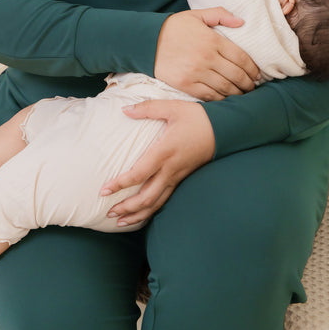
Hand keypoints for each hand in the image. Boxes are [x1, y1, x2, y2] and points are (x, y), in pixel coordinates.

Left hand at [100, 98, 214, 226]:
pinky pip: (166, 199)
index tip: (104, 190)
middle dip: (127, 208)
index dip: (120, 184)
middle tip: (109, 212)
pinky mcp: (182, 179)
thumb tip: (125, 110)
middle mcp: (170, 169)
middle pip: (146, 197)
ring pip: (156, 203)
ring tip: (122, 222)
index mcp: (164, 152)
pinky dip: (152, 210)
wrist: (224, 129)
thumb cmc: (196, 117)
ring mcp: (177, 176)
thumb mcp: (172, 107)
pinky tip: (142, 214)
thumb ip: (147, 108)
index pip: (138, 174)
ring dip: (138, 214)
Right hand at [154, 8, 259, 99]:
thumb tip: (242, 22)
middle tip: (253, 87)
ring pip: (225, 88)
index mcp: (212, 40)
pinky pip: (209, 95)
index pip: (241, 57)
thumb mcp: (196, 15)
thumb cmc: (173, 27)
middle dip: (248, 83)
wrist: (146, 41)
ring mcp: (196, 72)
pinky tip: (227, 99)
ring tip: (244, 95)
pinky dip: (221, 99)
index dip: (252, 68)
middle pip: (236, 75)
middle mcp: (206, 58)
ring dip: (238, 93)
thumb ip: (220, 14)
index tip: (258, 74)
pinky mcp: (186, 85)